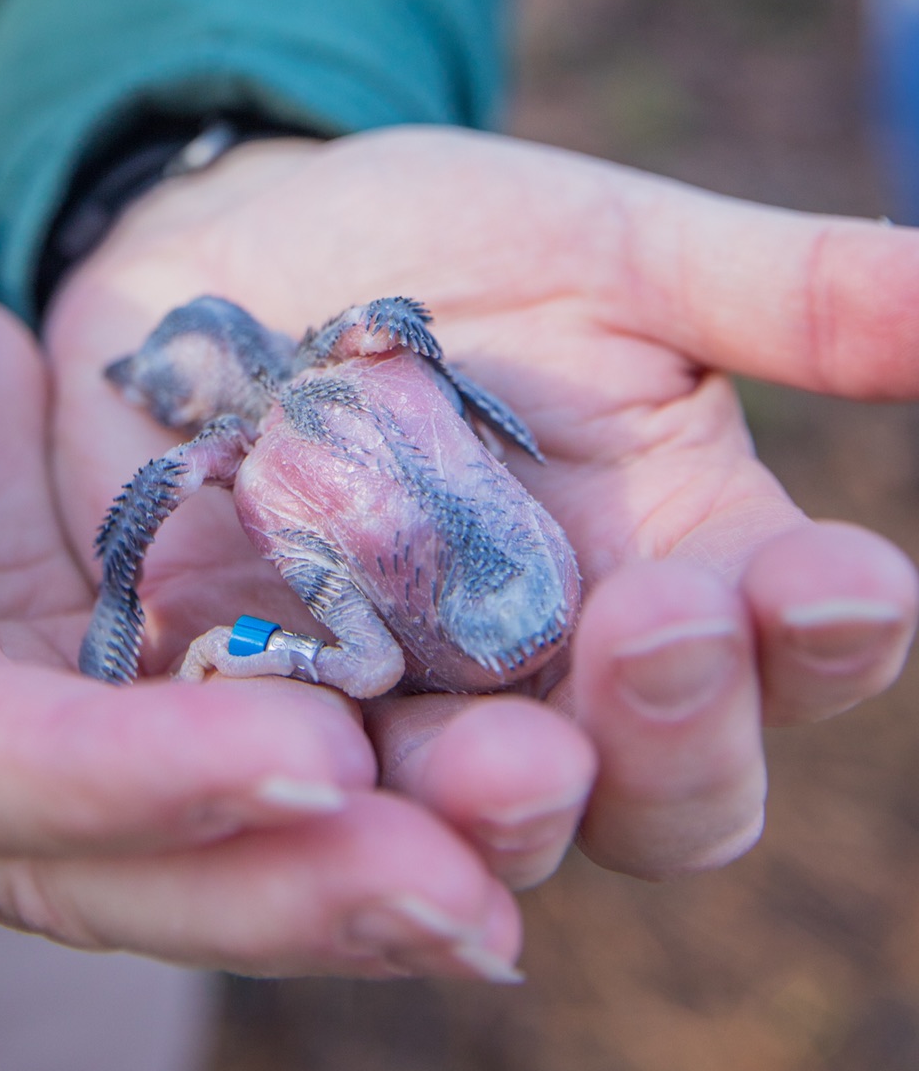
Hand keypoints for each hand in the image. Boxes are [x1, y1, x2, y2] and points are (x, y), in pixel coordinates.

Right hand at [0, 159, 527, 980]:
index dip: (102, 773)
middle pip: (74, 861)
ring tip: (491, 900)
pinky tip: (469, 843)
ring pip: (160, 867)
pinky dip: (327, 836)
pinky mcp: (90, 724)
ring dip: (322, 896)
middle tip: (456, 895)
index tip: (299, 753)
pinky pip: (209, 804)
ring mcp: (2, 753)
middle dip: (259, 890)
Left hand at [45, 128, 918, 889]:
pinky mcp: (263, 710)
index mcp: (692, 568)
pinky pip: (290, 783)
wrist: (234, 243)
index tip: (837, 575)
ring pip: (491, 826)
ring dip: (510, 806)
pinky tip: (301, 749)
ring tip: (508, 754)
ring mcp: (419, 710)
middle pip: (671, 791)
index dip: (828, 630)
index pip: (798, 647)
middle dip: (681, 727)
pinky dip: (306, 784)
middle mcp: (571, 679)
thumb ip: (782, 293)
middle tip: (659, 624)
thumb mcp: (615, 254)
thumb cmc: (449, 247)